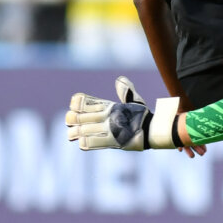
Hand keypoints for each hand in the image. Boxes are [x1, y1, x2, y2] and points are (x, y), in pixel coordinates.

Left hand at [65, 77, 191, 152]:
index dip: (78, 103)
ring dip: (76, 132)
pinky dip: (86, 143)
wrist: (153, 130)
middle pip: (82, 116)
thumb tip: (120, 79)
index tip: (74, 105)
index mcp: (111, 106)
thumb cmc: (143, 116)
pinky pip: (94, 143)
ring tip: (71, 134)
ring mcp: (109, 129)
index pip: (88, 102)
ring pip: (84, 130)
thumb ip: (126, 91)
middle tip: (69, 120)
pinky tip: (81, 142)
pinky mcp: (112, 142)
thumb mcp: (134, 101)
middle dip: (73, 118)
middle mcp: (108, 116)